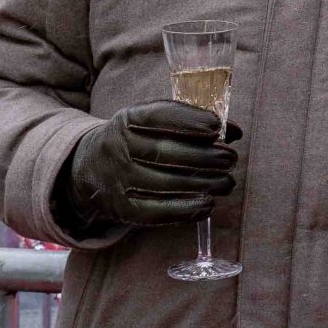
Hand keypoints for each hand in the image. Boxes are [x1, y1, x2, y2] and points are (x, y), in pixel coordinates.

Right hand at [58, 101, 237, 232]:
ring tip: (227, 182)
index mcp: (128, 120)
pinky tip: (208, 204)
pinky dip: (186, 210)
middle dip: (204, 156)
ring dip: (203, 184)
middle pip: (164, 152)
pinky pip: (157, 212)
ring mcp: (118, 179)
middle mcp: (118, 148)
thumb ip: (193, 123)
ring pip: (165, 183)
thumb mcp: (155, 123)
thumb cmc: (140, 140)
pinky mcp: (123, 207)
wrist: (92, 168)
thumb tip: (234, 131)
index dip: (188, 120)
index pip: (157, 116)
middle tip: (230, 159)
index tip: (216, 126)